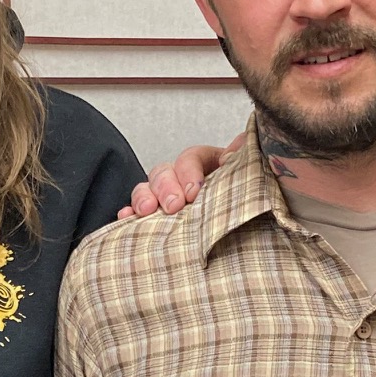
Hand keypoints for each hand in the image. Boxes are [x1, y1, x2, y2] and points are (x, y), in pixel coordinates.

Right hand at [119, 136, 240, 219]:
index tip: (194, 191)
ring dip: (144, 197)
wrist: (248, 232)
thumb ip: (245, 161)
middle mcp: (183, 179)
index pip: (191, 158)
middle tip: (174, 206)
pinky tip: (126, 218)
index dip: (189, 171)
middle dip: (166, 187)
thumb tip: (242, 144)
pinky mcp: (157, 217)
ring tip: (148, 211)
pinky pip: (137, 212)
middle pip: (165, 171)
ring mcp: (167, 198)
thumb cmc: (245, 201)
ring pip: (147, 188)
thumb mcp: (249, 178)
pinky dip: (129, 213)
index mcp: (207, 165)